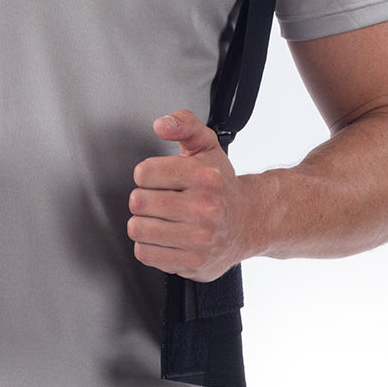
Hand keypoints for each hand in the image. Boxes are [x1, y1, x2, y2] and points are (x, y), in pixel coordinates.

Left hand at [128, 110, 252, 282]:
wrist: (249, 222)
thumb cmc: (221, 185)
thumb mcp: (206, 145)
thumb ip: (184, 124)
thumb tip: (161, 124)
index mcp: (204, 177)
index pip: (144, 173)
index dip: (146, 174)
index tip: (158, 178)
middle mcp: (204, 208)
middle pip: (138, 202)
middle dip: (144, 199)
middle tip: (160, 200)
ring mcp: (199, 238)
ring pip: (138, 229)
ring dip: (143, 224)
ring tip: (160, 219)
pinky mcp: (193, 263)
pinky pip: (145, 254)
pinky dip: (149, 246)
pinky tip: (165, 237)